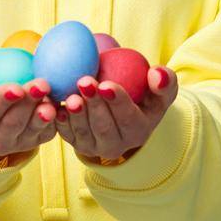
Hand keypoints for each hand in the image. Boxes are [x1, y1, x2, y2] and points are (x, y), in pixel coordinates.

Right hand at [0, 48, 57, 166]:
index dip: (1, 101)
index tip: (16, 87)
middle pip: (13, 123)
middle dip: (28, 104)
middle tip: (42, 84)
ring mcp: (18, 144)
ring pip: (33, 130)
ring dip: (44, 115)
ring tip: (53, 101)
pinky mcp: (36, 142)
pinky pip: (49, 131)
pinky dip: (57, 118)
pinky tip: (64, 104)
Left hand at [56, 66, 177, 163]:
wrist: (120, 113)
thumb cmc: (142, 97)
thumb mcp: (160, 91)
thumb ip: (164, 81)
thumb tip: (156, 73)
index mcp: (139, 131)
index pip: (128, 118)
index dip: (117, 102)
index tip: (106, 85)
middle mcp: (117, 145)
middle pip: (104, 127)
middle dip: (94, 105)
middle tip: (84, 82)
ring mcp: (94, 147)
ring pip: (84, 132)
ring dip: (76, 114)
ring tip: (70, 95)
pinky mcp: (76, 143)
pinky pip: (66, 134)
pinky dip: (60, 121)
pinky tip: (56, 105)